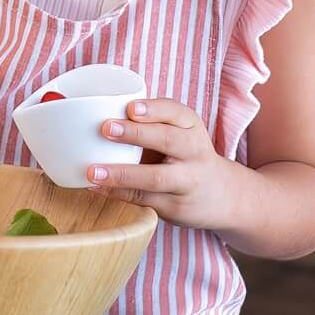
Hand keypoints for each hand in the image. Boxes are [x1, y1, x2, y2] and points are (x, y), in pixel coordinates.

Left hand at [88, 98, 239, 229]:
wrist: (222, 195)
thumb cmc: (185, 153)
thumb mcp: (179, 130)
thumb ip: (148, 120)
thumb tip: (92, 108)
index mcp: (191, 127)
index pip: (176, 112)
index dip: (153, 109)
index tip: (130, 107)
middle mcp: (194, 152)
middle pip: (169, 140)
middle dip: (137, 134)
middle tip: (105, 128)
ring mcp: (186, 182)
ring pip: (155, 177)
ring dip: (121, 174)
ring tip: (92, 171)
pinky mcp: (175, 206)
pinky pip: (143, 199)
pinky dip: (117, 193)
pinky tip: (94, 187)